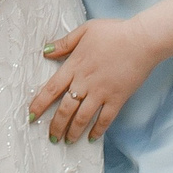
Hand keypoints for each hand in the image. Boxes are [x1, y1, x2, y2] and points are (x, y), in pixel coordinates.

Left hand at [30, 18, 155, 142]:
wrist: (141, 40)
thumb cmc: (114, 32)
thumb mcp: (85, 30)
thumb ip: (65, 43)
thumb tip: (46, 51)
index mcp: (74, 66)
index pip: (51, 89)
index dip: (39, 104)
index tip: (31, 116)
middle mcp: (85, 83)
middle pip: (65, 109)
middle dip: (56, 126)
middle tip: (51, 137)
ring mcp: (101, 92)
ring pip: (82, 118)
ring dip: (73, 131)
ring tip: (67, 141)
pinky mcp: (117, 99)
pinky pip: (105, 119)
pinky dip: (97, 130)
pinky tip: (92, 138)